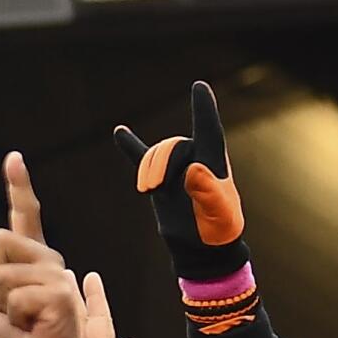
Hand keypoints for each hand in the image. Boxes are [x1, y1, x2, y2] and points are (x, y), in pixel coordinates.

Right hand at [113, 81, 248, 283]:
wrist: (203, 250)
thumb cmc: (218, 231)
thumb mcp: (218, 214)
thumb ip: (207, 191)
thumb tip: (192, 169)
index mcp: (213, 161)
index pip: (207, 127)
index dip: (203, 107)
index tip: (198, 86)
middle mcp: (195, 159)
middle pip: (172, 146)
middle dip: (159, 163)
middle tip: (150, 189)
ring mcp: (177, 169)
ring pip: (156, 156)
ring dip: (147, 170)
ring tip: (146, 190)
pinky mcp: (161, 183)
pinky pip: (143, 159)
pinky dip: (131, 147)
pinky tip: (119, 132)